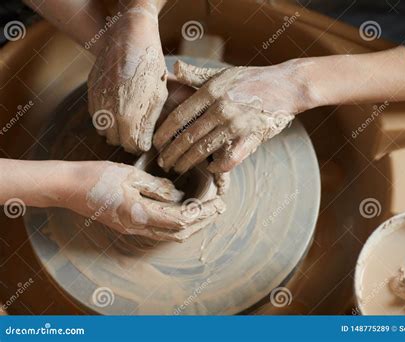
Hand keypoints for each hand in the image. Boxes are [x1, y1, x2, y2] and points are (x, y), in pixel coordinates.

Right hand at [66, 161, 223, 241]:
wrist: (67, 187)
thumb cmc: (96, 176)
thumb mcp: (130, 175)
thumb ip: (156, 186)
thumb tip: (177, 194)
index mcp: (140, 213)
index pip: (181, 218)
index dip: (203, 212)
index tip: (219, 203)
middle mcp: (138, 226)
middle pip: (179, 232)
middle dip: (202, 221)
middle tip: (219, 208)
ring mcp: (132, 228)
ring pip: (169, 234)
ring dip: (191, 225)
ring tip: (207, 212)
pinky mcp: (127, 225)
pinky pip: (158, 231)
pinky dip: (176, 225)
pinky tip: (183, 213)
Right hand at [88, 0, 167, 153]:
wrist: (129, 36)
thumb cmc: (150, 65)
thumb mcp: (158, 96)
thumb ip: (149, 122)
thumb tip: (144, 142)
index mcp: (128, 115)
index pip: (130, 146)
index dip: (139, 146)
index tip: (145, 142)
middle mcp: (108, 111)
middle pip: (114, 141)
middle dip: (126, 140)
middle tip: (138, 133)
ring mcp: (96, 100)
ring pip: (102, 129)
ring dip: (115, 129)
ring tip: (129, 120)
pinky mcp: (90, 90)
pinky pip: (95, 113)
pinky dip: (105, 116)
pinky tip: (118, 106)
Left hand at [153, 60, 309, 172]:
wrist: (287, 85)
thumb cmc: (252, 79)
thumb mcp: (223, 73)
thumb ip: (196, 75)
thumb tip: (172, 69)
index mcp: (212, 91)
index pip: (180, 116)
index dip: (165, 133)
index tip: (156, 144)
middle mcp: (222, 108)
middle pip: (188, 136)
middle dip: (172, 153)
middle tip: (163, 162)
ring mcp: (237, 124)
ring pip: (204, 149)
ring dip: (188, 162)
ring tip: (178, 167)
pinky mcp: (251, 137)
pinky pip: (230, 158)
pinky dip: (218, 165)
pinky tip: (210, 167)